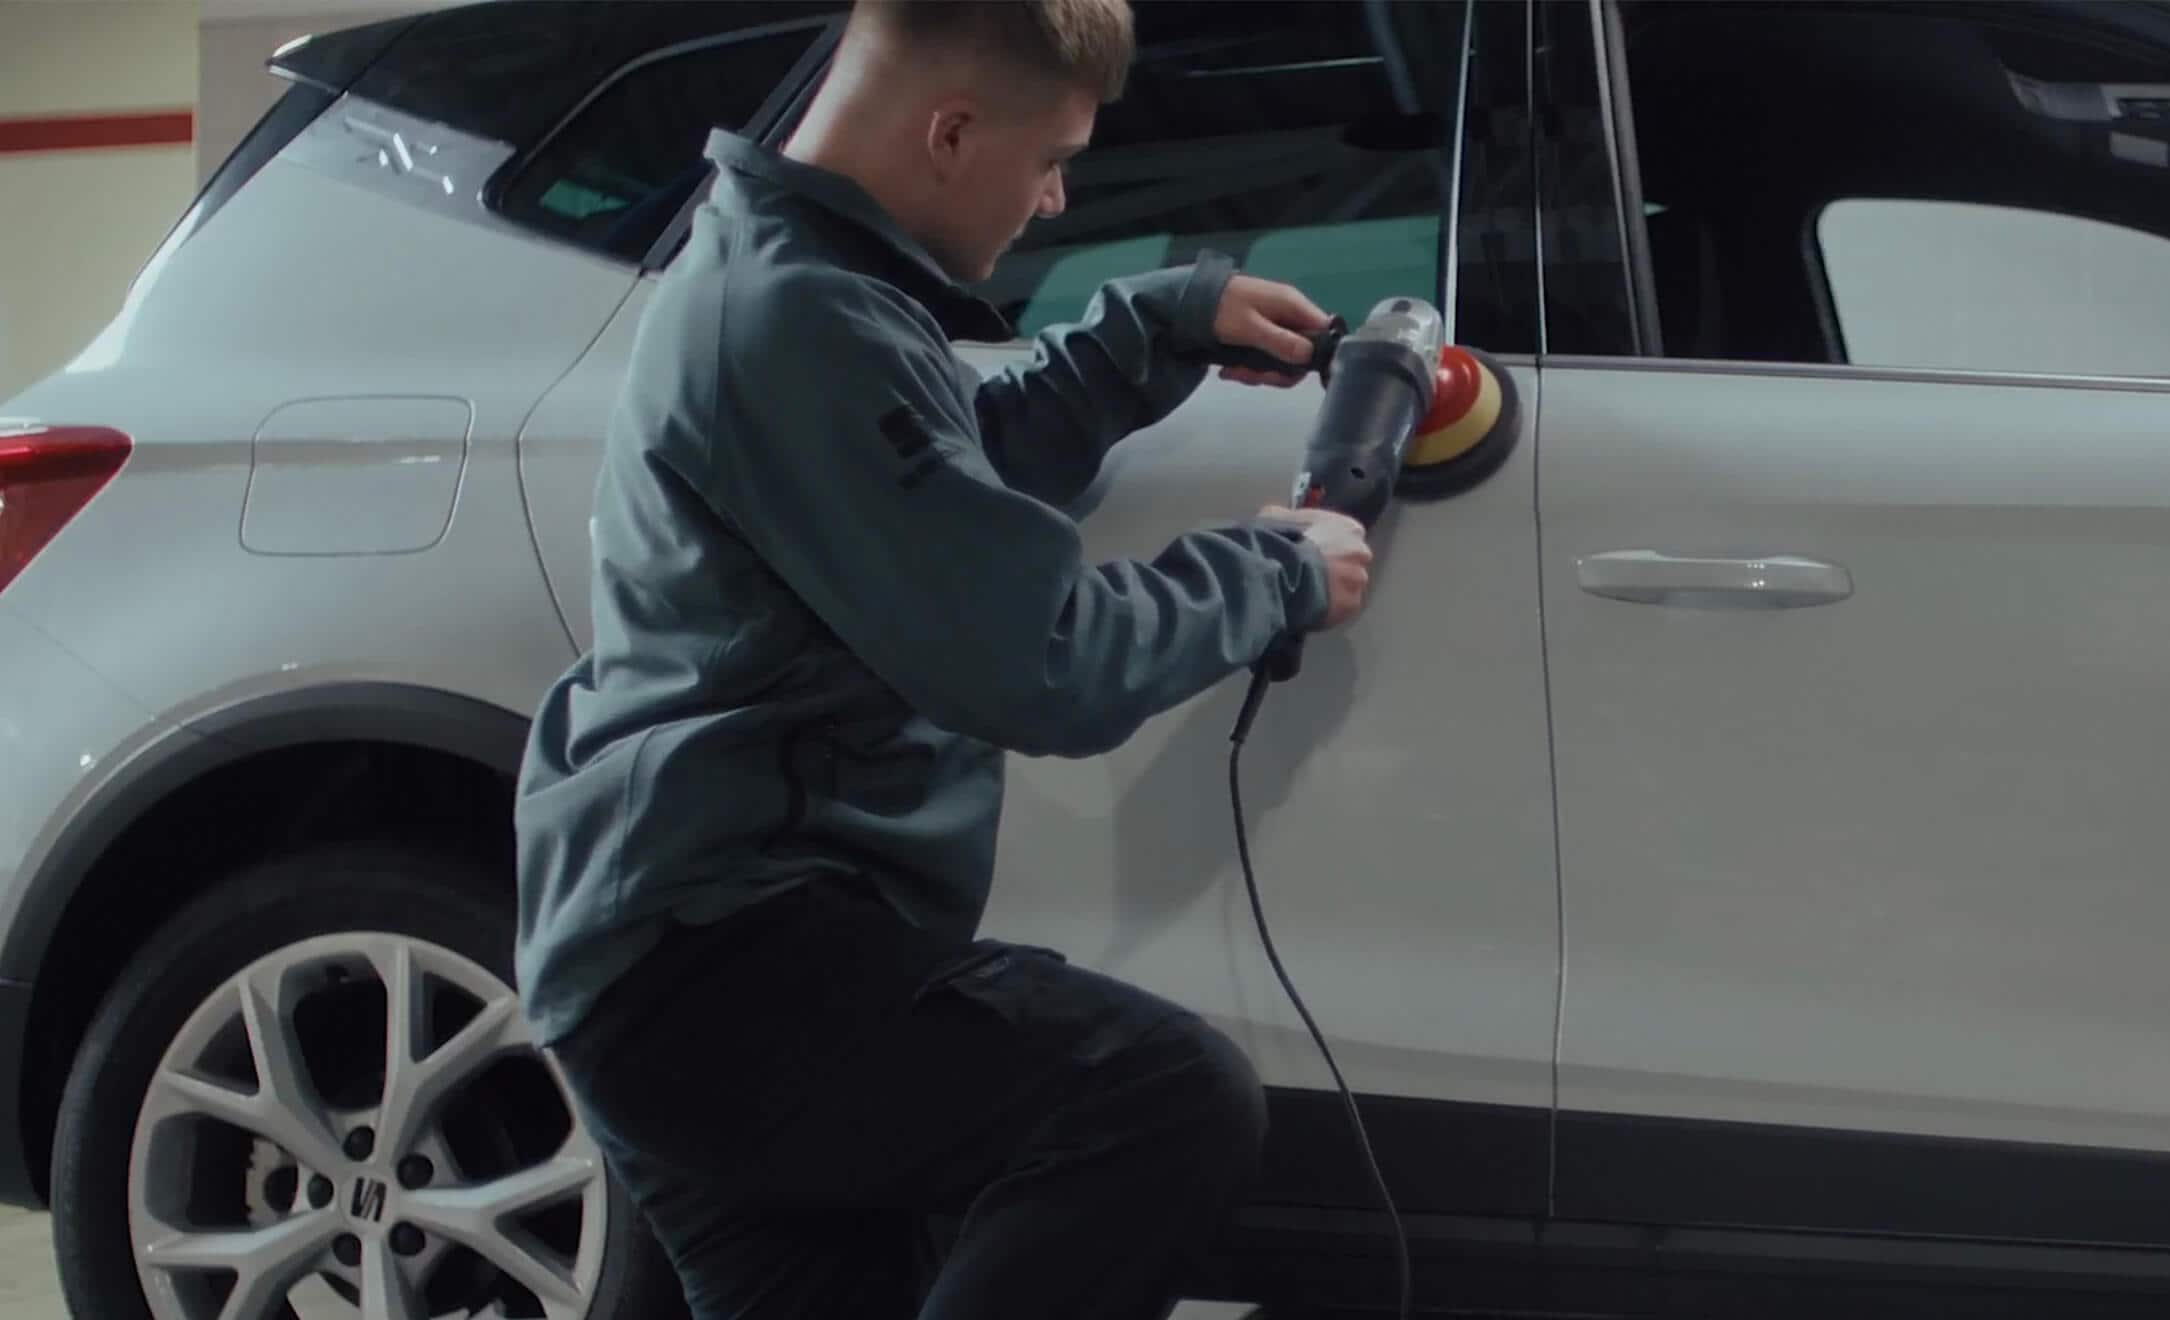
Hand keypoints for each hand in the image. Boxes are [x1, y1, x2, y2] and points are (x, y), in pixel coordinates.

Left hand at [1212, 275, 1331, 386]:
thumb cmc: (1220, 307)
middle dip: (1278, 371)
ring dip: (1260, 372)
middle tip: (1255, 378)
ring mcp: (1275, 324)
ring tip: (1235, 373)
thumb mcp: (1250, 327)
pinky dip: (1250, 367)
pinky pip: (1266, 356)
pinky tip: (1230, 369)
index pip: (1323, 331)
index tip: (1294, 373)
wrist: (1190, 298)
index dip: (1315, 355)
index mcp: (1292, 305)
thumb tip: (1308, 355)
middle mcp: (1288, 314)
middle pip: (1301, 352)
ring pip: (1282, 358)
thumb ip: (1279, 341)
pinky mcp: (1260, 333)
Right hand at [1258, 504, 1371, 628]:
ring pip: (1347, 587)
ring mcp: (1358, 580)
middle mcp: (1361, 552)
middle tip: (1310, 575)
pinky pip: (1340, 608)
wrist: (1281, 571)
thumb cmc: (1281, 540)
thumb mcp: (1275, 517)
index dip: (1326, 545)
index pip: (1344, 536)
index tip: (1311, 551)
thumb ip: (1287, 519)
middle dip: (1334, 568)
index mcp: (1348, 527)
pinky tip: (1310, 607)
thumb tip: (1279, 520)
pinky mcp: (1351, 605)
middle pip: (1349, 562)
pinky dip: (1328, 609)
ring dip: (1331, 590)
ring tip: (1307, 594)